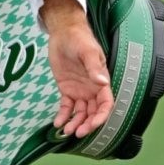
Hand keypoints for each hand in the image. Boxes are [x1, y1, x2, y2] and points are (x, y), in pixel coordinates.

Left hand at [40, 0, 113, 138]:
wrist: (63, 32)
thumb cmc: (79, 38)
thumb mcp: (87, 51)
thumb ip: (93, 67)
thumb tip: (101, 82)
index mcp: (101, 81)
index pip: (105, 104)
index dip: (101, 116)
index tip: (93, 124)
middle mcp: (92, 89)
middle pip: (93, 112)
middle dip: (87, 124)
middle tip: (77, 132)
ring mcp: (79, 90)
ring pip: (80, 112)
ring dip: (75, 123)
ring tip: (66, 131)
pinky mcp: (67, 89)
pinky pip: (67, 106)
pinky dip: (63, 115)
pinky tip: (58, 123)